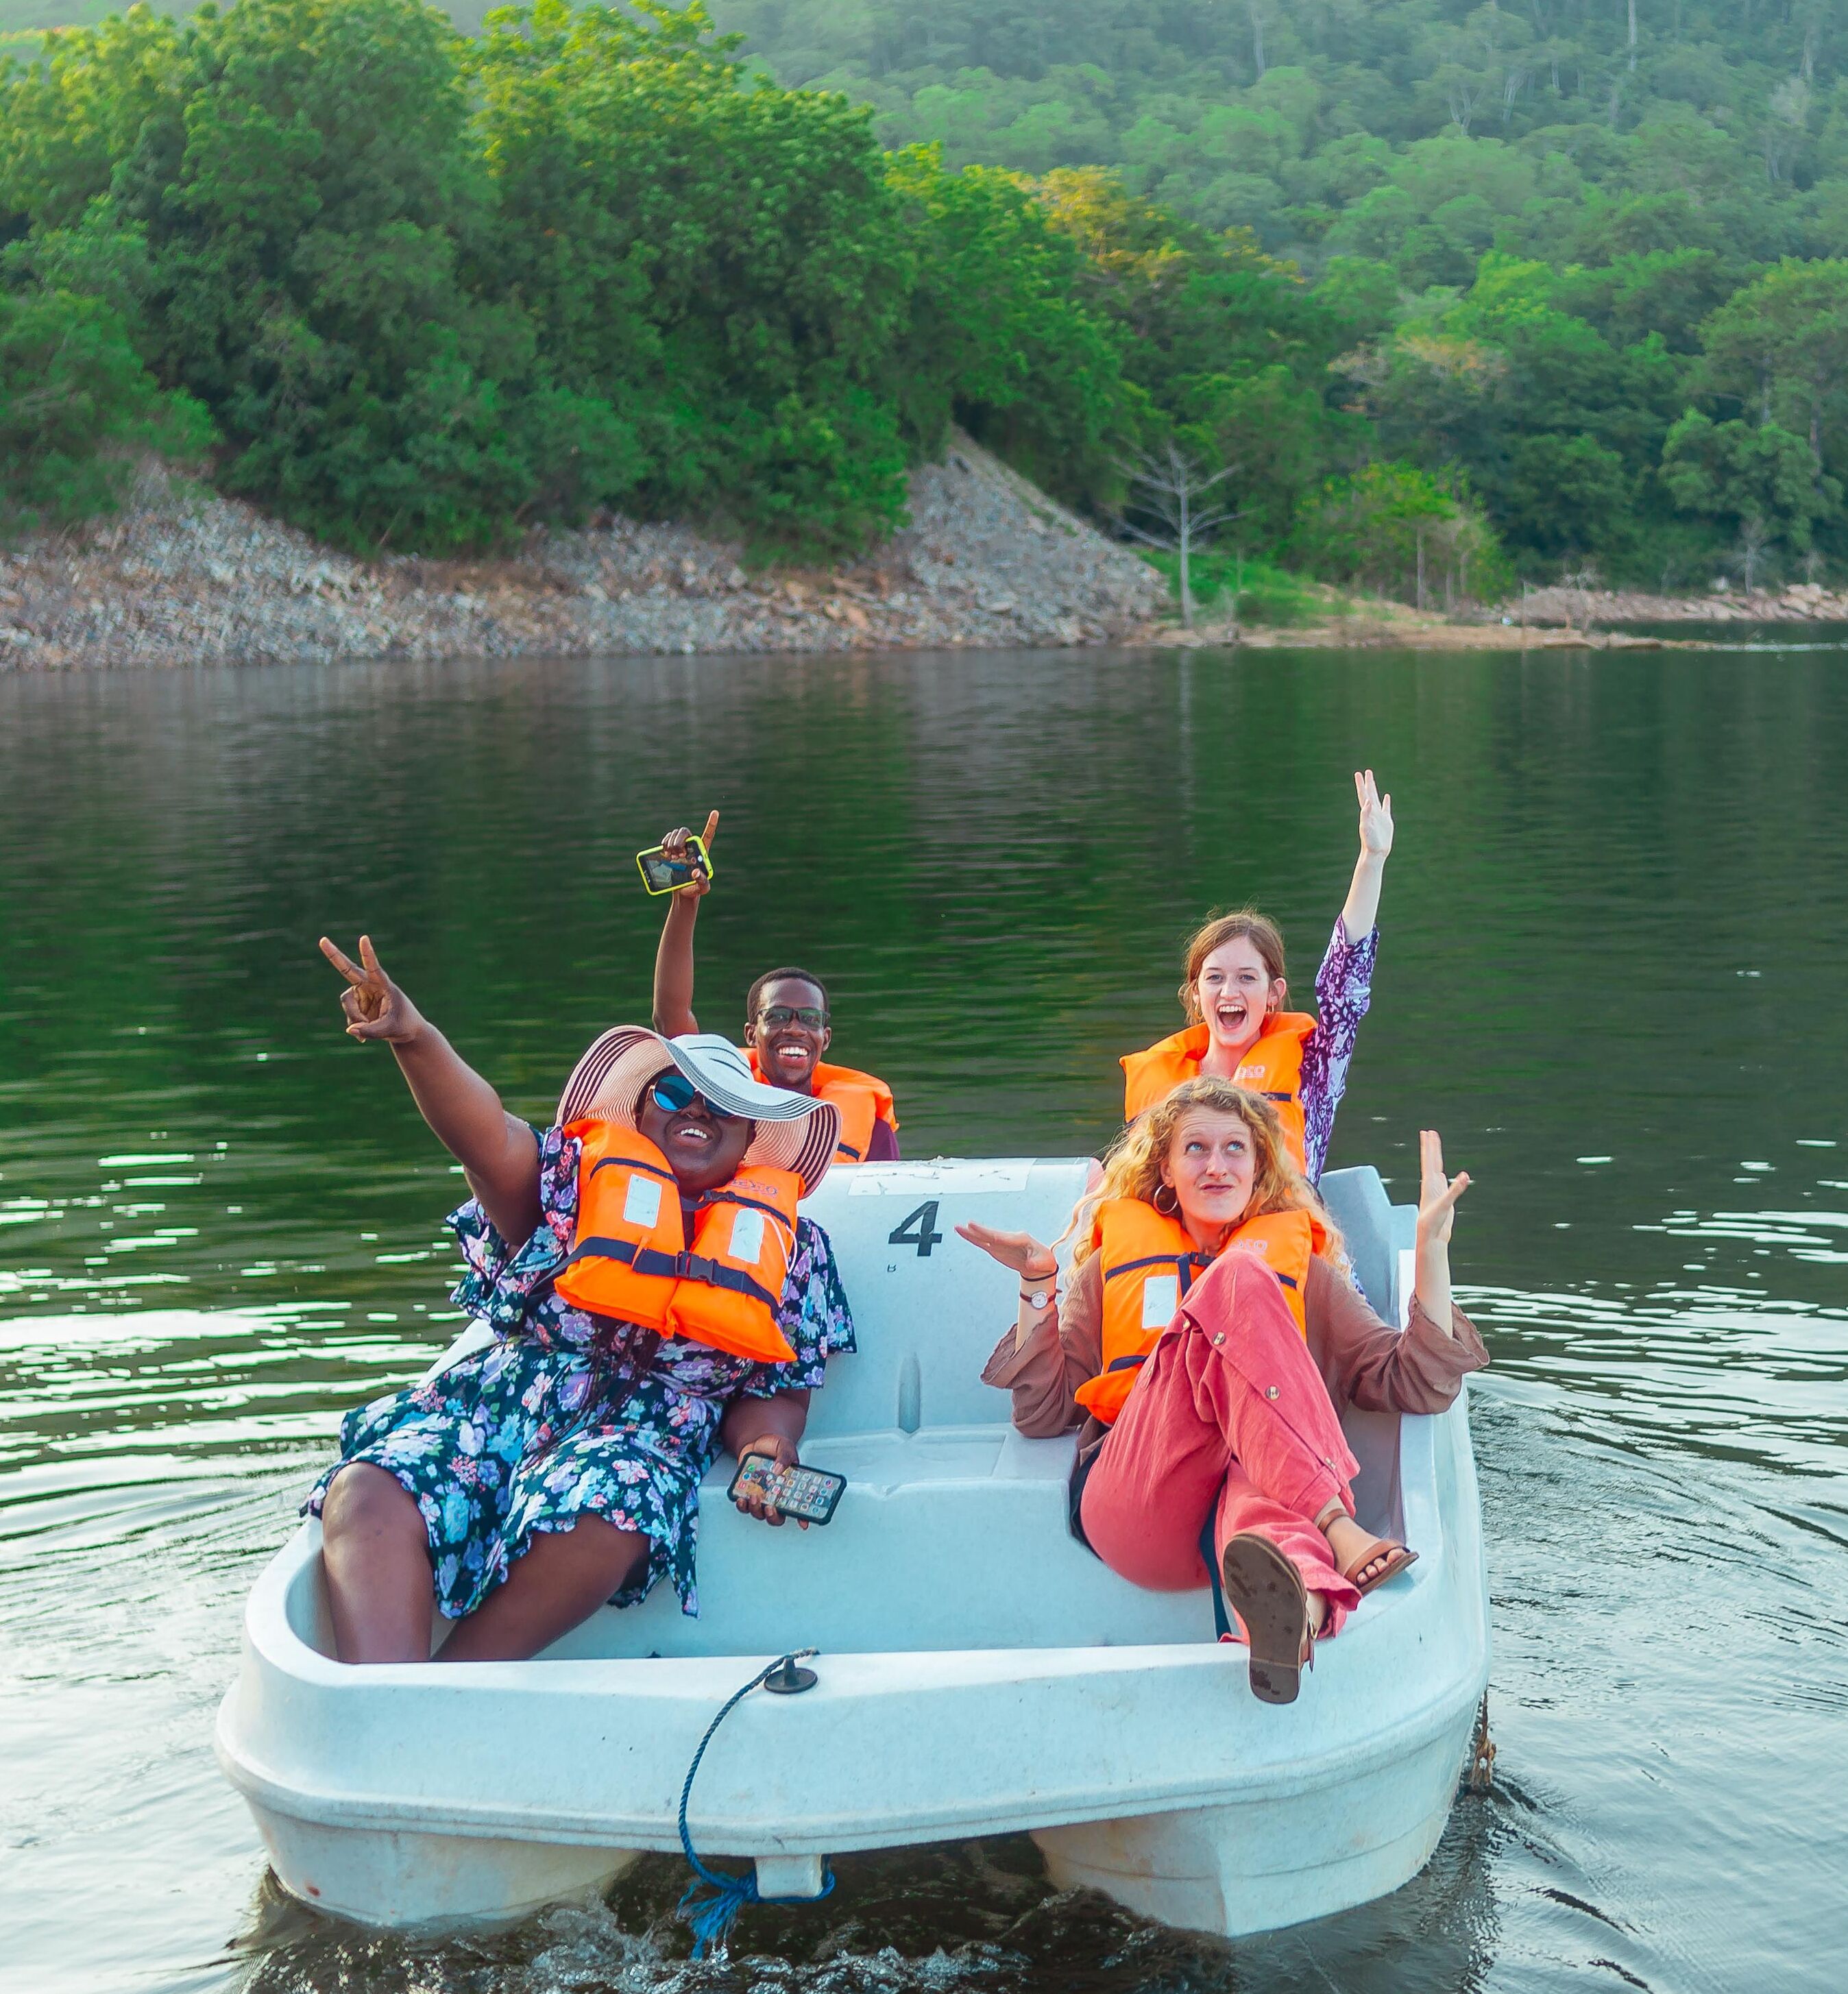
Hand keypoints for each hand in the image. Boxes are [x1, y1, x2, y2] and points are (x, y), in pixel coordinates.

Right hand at [319, 934, 423, 1043]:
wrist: (406, 1031)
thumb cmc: (404, 1025)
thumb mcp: (391, 1029)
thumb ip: (371, 1030)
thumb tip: (350, 1029)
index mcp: (384, 984)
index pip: (374, 967)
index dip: (368, 954)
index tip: (364, 938)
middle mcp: (370, 986)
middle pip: (348, 969)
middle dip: (334, 955)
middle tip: (322, 940)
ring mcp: (362, 995)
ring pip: (347, 1003)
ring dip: (354, 1017)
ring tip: (367, 1031)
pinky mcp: (357, 1005)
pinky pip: (349, 1016)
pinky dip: (355, 1027)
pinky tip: (364, 1038)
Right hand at [662, 810, 717, 898]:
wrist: (682, 893)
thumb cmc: (695, 890)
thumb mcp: (703, 888)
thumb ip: (702, 881)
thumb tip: (695, 872)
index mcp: (702, 852)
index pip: (708, 835)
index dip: (712, 823)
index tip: (715, 812)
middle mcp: (692, 846)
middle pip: (685, 832)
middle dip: (678, 841)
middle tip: (677, 854)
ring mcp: (681, 847)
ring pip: (675, 834)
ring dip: (670, 843)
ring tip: (671, 856)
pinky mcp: (671, 849)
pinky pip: (667, 838)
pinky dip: (665, 843)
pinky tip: (665, 852)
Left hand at [732, 1433, 807, 1529]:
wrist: (757, 1442)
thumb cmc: (774, 1446)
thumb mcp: (784, 1446)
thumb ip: (784, 1456)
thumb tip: (778, 1469)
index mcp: (790, 1488)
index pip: (799, 1507)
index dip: (803, 1518)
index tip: (804, 1524)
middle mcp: (776, 1496)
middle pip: (777, 1517)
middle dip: (773, 1517)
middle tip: (770, 1507)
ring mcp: (762, 1496)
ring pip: (759, 1513)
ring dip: (756, 1509)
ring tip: (754, 1497)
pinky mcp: (748, 1493)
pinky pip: (744, 1506)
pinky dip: (742, 1505)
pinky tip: (741, 1498)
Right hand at [955, 1221, 1057, 1280]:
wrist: (1040, 1264)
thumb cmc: (1044, 1261)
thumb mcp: (1044, 1262)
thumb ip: (1036, 1263)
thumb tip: (1030, 1264)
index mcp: (1021, 1239)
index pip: (1005, 1238)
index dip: (994, 1236)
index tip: (988, 1234)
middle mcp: (1009, 1238)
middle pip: (992, 1234)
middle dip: (981, 1230)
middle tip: (968, 1225)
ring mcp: (1002, 1243)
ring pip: (984, 1237)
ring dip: (972, 1233)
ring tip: (958, 1227)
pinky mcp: (997, 1249)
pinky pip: (983, 1243)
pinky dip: (973, 1239)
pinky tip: (964, 1234)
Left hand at [1356, 769, 1392, 860]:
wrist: (1376, 852)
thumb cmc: (1369, 842)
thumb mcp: (1366, 828)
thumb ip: (1366, 815)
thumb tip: (1367, 801)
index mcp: (1366, 812)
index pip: (1363, 795)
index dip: (1361, 785)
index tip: (1358, 774)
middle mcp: (1372, 812)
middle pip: (1369, 794)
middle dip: (1368, 783)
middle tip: (1367, 771)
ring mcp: (1379, 816)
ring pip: (1377, 798)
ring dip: (1374, 789)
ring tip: (1373, 780)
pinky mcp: (1386, 821)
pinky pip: (1386, 808)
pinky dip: (1386, 801)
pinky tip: (1386, 796)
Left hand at [1415, 1129, 1468, 1249]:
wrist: (1431, 1237)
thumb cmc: (1433, 1221)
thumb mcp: (1446, 1204)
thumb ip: (1455, 1190)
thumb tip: (1464, 1176)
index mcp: (1430, 1183)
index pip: (1429, 1160)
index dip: (1429, 1146)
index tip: (1427, 1132)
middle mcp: (1431, 1185)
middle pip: (1431, 1161)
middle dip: (1431, 1147)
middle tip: (1429, 1132)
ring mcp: (1436, 1191)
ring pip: (1435, 1170)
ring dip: (1435, 1158)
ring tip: (1433, 1148)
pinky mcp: (1442, 1199)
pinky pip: (1442, 1183)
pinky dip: (1441, 1176)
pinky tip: (1441, 1174)